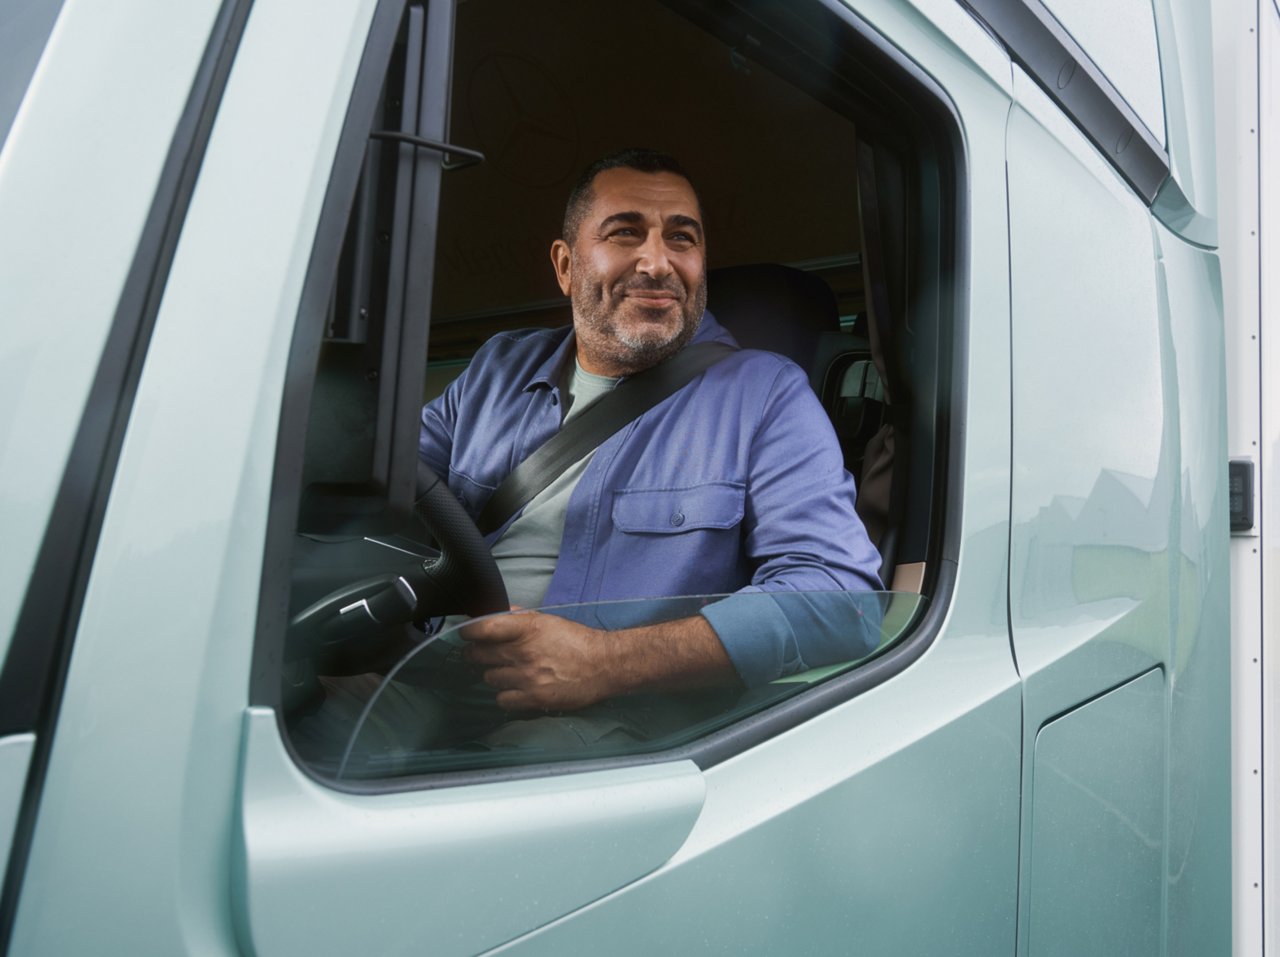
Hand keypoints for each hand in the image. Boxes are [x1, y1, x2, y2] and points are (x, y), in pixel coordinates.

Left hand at [461, 609, 613, 711]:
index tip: (467, 634)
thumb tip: (495, 613)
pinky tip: (517, 689)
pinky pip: (502, 699)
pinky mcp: (534, 698)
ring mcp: (527, 677)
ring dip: (496, 675)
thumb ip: (520, 617)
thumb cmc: (577, 641)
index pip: (484, 628)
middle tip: (485, 655)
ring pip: (489, 678)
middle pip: (479, 655)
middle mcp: (524, 652)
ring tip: (510, 673)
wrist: (605, 665)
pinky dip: (506, 695)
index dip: (469, 632)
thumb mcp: (549, 621)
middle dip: (478, 654)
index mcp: (528, 628)